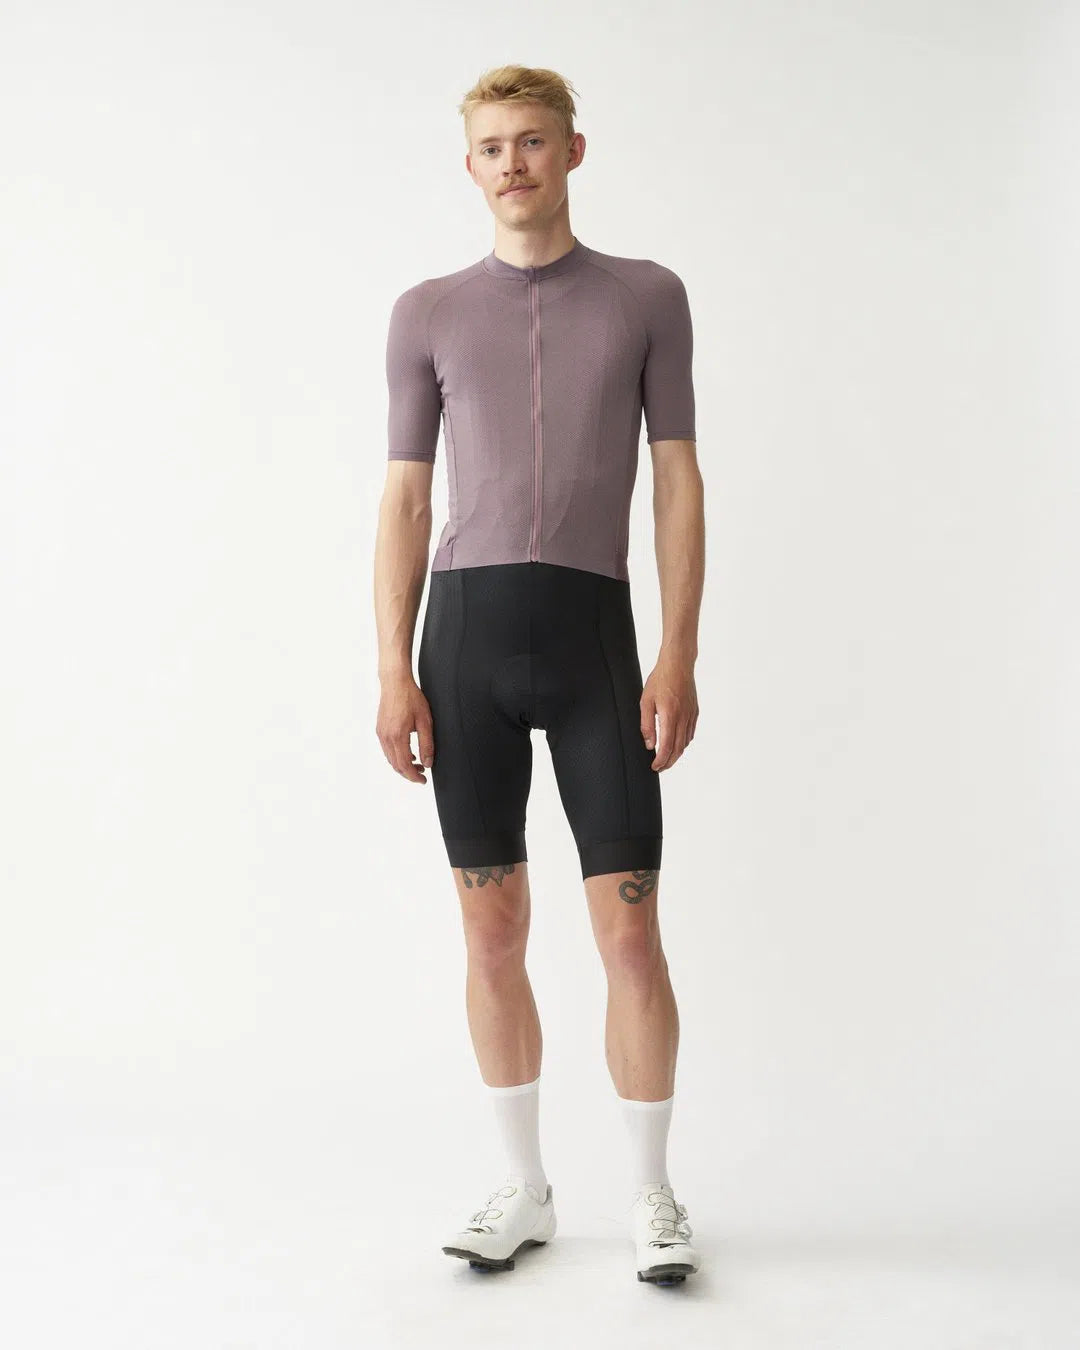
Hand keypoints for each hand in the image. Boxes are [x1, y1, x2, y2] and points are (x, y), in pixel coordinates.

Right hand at [376, 674, 434, 782]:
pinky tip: (408, 753)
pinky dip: (397, 756)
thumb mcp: (425, 721)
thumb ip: (427, 744)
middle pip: (395, 765)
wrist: (395, 682)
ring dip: (403, 765)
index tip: (423, 780)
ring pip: (390, 759)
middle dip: (409, 773)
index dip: (414, 776)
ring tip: (418, 764)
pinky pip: (387, 750)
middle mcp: (386, 737)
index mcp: (397, 736)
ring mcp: (381, 733)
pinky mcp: (380, 729)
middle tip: (422, 774)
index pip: (404, 765)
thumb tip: (428, 762)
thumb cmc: (411, 698)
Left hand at [640, 654, 697, 770]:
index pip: (666, 747)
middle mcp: (683, 718)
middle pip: (678, 749)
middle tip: (659, 768)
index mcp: (670, 716)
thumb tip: (649, 744)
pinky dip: (683, 742)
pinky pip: (690, 733)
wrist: (678, 664)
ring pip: (685, 742)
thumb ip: (646, 725)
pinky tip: (677, 743)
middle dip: (669, 762)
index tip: (654, 767)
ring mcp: (691, 715)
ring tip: (666, 757)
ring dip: (676, 754)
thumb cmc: (660, 679)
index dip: (661, 761)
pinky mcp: (695, 711)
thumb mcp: (646, 702)